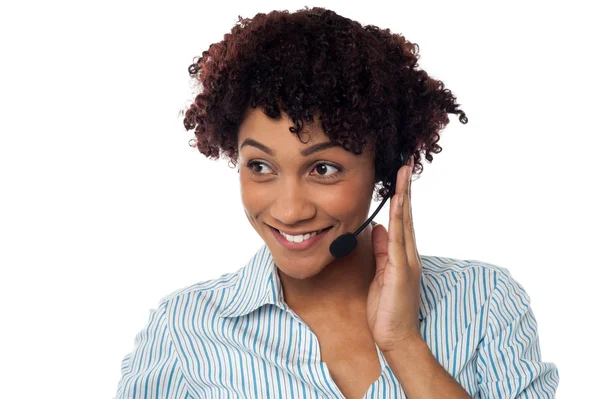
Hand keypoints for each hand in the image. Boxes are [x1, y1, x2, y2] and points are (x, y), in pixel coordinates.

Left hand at [367, 155, 422, 352]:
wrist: (396, 336)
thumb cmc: (387, 308)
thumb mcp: (381, 273)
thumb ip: (382, 250)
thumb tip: (380, 228)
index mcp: (403, 254)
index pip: (402, 219)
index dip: (401, 196)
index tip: (399, 175)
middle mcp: (409, 253)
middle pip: (407, 214)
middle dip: (405, 188)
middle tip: (405, 162)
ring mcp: (407, 261)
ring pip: (405, 222)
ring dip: (404, 196)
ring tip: (403, 173)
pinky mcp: (401, 270)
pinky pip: (399, 240)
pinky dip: (399, 219)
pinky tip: (398, 203)